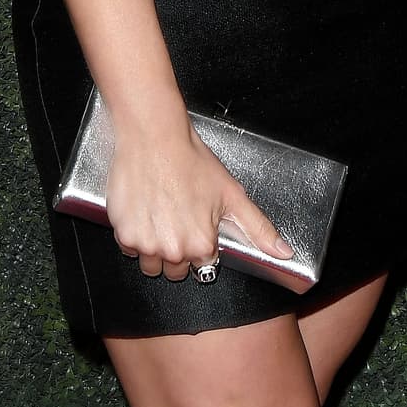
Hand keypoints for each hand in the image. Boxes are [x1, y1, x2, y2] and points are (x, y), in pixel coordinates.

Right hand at [106, 117, 292, 281]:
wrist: (154, 136)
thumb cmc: (192, 161)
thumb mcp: (232, 194)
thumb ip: (259, 229)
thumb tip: (284, 253)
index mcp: (200, 245)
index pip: (203, 265)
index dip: (203, 244)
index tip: (198, 225)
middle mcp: (172, 250)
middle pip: (176, 269)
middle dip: (179, 249)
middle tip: (180, 217)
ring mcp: (144, 244)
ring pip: (151, 262)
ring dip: (156, 246)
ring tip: (163, 214)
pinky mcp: (122, 233)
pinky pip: (130, 247)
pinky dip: (136, 234)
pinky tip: (147, 210)